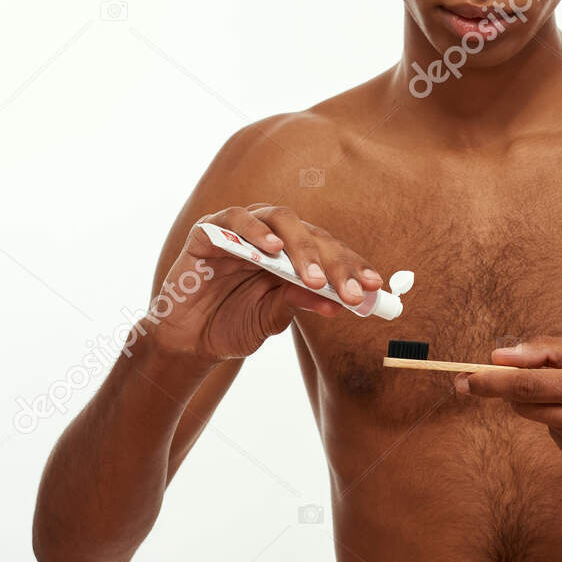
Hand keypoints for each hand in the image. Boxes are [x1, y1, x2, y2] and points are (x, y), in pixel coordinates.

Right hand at [144, 204, 386, 362]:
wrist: (186, 343)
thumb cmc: (230, 326)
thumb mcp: (271, 320)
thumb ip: (298, 304)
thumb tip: (338, 302)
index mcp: (290, 255)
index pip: (327, 250)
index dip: (352, 266)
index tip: (374, 287)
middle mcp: (269, 237)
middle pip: (310, 232)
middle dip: (333, 261)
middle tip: (349, 290)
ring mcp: (239, 231)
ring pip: (278, 218)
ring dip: (300, 246)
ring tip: (313, 276)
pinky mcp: (208, 232)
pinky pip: (232, 220)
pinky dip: (253, 231)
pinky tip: (269, 251)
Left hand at [455, 335, 561, 473]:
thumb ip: (552, 349)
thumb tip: (502, 355)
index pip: (531, 386)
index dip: (493, 383)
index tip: (464, 379)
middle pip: (529, 407)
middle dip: (511, 390)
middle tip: (502, 373)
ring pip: (543, 421)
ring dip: (548, 403)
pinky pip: (559, 437)